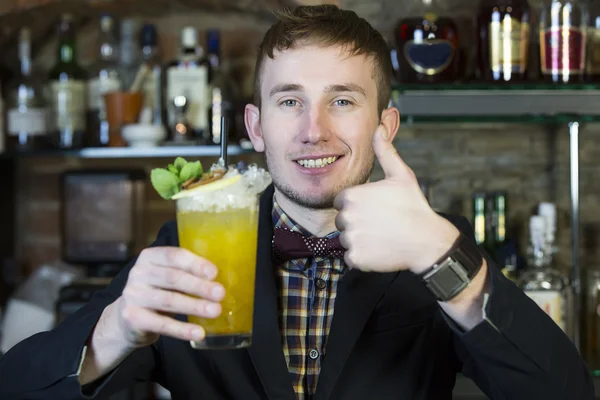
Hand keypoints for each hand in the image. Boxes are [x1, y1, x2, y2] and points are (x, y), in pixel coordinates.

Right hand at [117, 247, 224, 347]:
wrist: (128, 319)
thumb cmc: (157, 292)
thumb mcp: (168, 278)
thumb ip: (187, 273)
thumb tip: (220, 280)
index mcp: (150, 257)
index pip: (174, 256)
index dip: (195, 264)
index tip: (214, 273)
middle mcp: (138, 273)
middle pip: (173, 278)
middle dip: (199, 286)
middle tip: (220, 294)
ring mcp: (133, 295)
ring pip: (168, 300)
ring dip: (194, 306)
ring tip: (215, 311)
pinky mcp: (132, 317)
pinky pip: (161, 324)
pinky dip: (182, 329)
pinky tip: (199, 333)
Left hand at [333, 125, 458, 273]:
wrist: (427, 241)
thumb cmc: (414, 206)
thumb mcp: (401, 174)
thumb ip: (385, 151)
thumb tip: (380, 127)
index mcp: (352, 196)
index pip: (342, 202)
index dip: (358, 205)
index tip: (376, 209)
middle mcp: (347, 217)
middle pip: (342, 221)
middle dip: (357, 222)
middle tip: (380, 223)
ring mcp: (351, 239)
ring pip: (346, 239)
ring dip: (360, 240)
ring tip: (382, 236)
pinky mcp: (356, 258)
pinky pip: (351, 257)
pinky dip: (363, 257)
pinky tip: (380, 249)